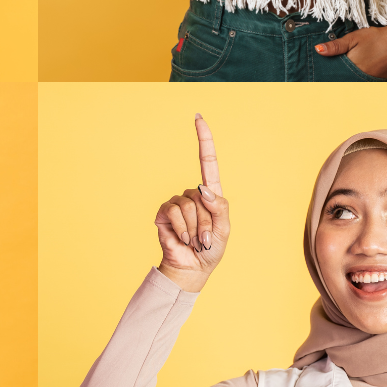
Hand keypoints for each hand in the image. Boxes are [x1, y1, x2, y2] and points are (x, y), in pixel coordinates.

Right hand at [154, 114, 230, 292]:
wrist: (192, 268)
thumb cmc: (211, 249)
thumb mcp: (224, 229)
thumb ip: (219, 206)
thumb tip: (203, 188)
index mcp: (210, 194)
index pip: (207, 161)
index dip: (203, 139)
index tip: (198, 117)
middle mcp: (192, 194)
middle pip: (201, 194)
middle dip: (206, 220)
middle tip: (205, 238)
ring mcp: (176, 202)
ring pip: (188, 205)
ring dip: (195, 228)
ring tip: (194, 241)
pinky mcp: (162, 212)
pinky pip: (173, 212)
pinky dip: (182, 229)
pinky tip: (182, 239)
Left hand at [314, 21, 386, 78]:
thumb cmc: (376, 37)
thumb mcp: (354, 38)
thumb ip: (336, 46)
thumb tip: (318, 50)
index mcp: (353, 67)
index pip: (334, 77)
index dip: (326, 79)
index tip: (317, 80)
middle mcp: (361, 77)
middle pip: (343, 83)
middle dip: (334, 83)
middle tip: (323, 85)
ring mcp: (370, 81)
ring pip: (353, 84)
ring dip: (345, 83)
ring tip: (336, 84)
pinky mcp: (377, 81)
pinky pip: (362, 84)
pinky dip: (356, 82)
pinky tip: (351, 79)